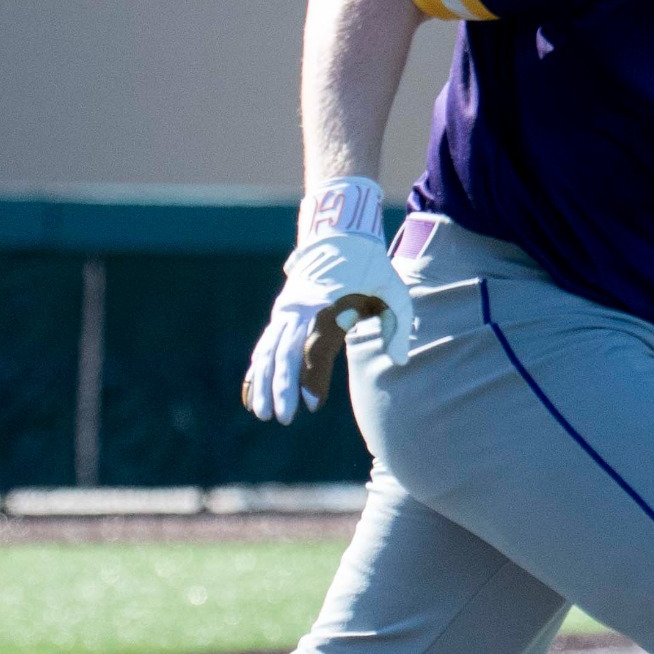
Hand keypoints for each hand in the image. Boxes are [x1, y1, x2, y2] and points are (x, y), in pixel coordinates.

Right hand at [243, 179, 414, 423]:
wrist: (341, 235)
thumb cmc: (372, 268)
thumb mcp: (393, 291)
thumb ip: (398, 325)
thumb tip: (401, 361)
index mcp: (328, 306)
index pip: (315, 348)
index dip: (311, 377)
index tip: (313, 405)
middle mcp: (302, 310)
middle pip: (285, 354)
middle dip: (281, 388)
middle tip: (284, 418)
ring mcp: (288, 310)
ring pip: (269, 351)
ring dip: (263, 382)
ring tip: (261, 413)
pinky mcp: (283, 313)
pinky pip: (265, 345)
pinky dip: (257, 369)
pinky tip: (252, 393)